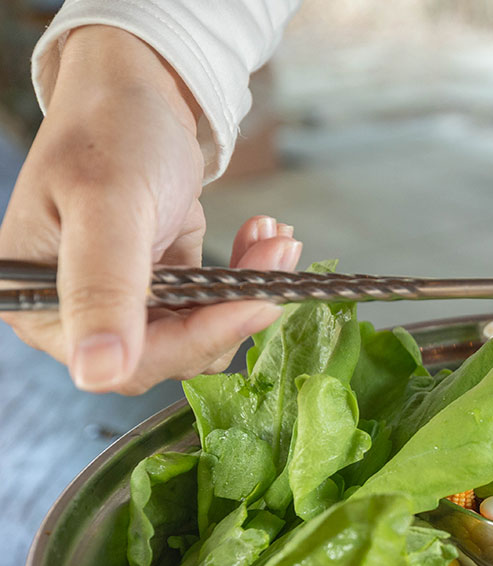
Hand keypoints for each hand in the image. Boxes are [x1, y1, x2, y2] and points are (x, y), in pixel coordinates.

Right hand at [0, 26, 282, 393]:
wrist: (137, 88)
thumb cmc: (110, 130)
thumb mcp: (107, 205)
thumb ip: (103, 288)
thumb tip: (97, 372)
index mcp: (35, 303)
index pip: (122, 361)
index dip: (194, 340)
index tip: (254, 304)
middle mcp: (72, 313)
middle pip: (168, 353)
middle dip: (232, 310)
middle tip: (279, 262)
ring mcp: (118, 302)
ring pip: (199, 334)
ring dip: (246, 293)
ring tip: (277, 245)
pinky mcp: (157, 287)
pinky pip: (209, 308)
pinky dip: (243, 279)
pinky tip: (262, 241)